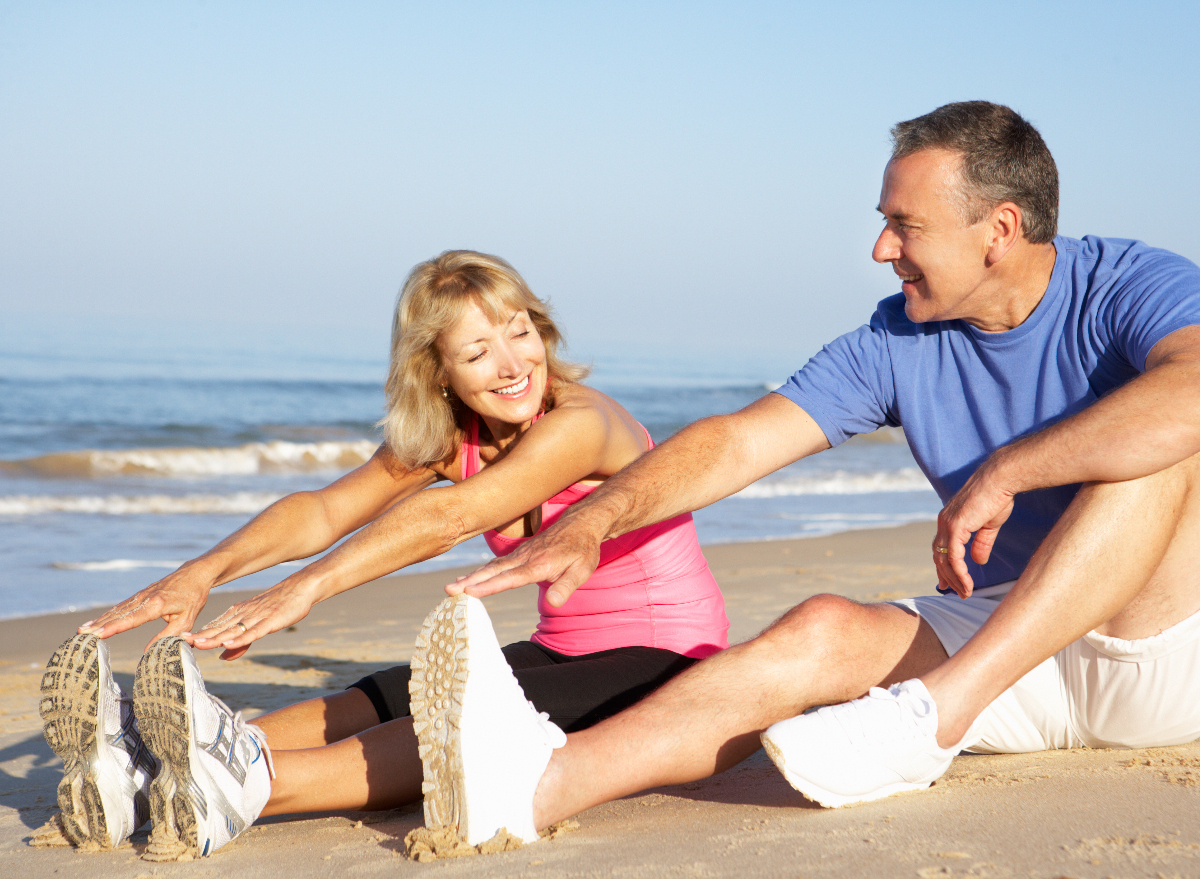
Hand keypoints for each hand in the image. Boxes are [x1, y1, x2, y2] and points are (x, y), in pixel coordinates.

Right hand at [78, 564, 213, 650]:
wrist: (195, 574)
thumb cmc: (193, 598)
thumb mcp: (186, 620)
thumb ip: (168, 636)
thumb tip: (148, 652)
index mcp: (156, 604)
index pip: (131, 619)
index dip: (113, 628)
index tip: (97, 635)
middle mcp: (145, 598)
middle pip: (118, 614)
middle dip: (99, 625)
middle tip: (81, 635)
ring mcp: (141, 594)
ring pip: (117, 609)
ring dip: (99, 620)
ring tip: (83, 630)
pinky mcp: (140, 594)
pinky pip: (122, 606)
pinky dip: (108, 614)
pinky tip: (97, 621)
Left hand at [191, 576, 319, 659]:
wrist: (299, 588)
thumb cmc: (279, 607)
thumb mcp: (257, 625)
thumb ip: (241, 642)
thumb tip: (222, 656)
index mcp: (237, 614)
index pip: (214, 627)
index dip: (197, 635)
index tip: (178, 642)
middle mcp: (243, 615)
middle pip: (218, 629)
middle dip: (199, 636)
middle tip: (179, 642)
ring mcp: (256, 617)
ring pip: (232, 630)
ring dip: (214, 638)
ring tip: (197, 644)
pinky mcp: (270, 621)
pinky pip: (253, 632)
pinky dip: (240, 639)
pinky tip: (228, 643)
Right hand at [448, 520, 602, 607]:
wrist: (581, 525)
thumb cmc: (583, 550)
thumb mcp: (582, 570)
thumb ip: (567, 586)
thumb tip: (554, 603)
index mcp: (539, 564)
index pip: (511, 578)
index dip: (489, 586)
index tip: (469, 591)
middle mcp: (525, 558)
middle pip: (494, 571)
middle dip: (470, 581)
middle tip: (448, 590)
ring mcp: (520, 555)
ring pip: (492, 566)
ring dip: (471, 576)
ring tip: (451, 588)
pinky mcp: (519, 554)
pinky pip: (497, 563)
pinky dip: (481, 571)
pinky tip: (469, 578)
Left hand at [933, 460, 1015, 598]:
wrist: (1001, 479)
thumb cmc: (997, 497)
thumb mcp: (988, 525)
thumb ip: (981, 543)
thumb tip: (978, 561)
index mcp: (949, 520)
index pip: (940, 548)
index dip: (943, 566)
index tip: (947, 582)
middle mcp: (944, 522)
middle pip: (938, 555)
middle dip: (946, 576)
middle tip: (956, 592)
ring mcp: (947, 524)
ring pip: (944, 559)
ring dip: (955, 579)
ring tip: (966, 592)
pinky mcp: (956, 526)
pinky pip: (953, 556)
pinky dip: (959, 572)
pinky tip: (967, 583)